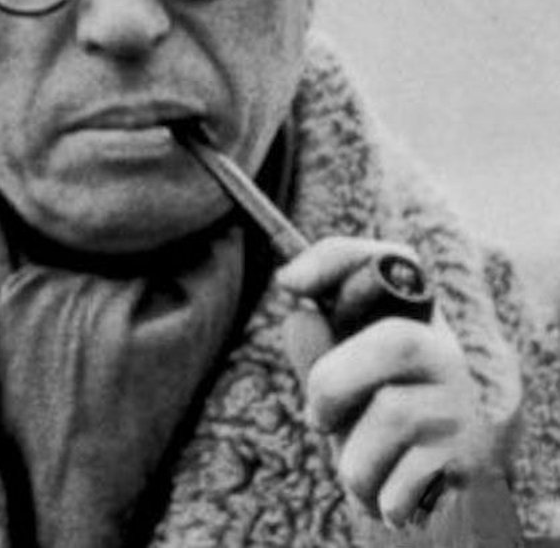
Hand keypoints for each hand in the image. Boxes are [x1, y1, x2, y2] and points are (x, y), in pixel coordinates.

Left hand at [277, 236, 495, 529]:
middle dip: (332, 384)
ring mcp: (463, 403)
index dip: (335, 261)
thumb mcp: (344, 384)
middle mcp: (448, 351)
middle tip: (317, 419)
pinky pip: (402, 475)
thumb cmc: (379, 426)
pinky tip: (389, 495)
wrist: (438, 497)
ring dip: (353, 458)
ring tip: (361, 468)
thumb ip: (317, 352)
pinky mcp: (469, 457)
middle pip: (394, 343)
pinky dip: (379, 495)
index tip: (286, 284)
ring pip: (391, 416)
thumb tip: (300, 314)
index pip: (391, 259)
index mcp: (414, 319)